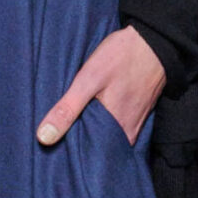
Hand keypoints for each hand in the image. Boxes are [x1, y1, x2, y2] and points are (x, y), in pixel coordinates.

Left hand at [36, 24, 165, 148]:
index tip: (55, 152)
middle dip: (80, 144)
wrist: (153, 41)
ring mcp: (135, 123)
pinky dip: (103, 122)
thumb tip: (44, 137)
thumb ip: (68, 109)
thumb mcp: (89, 79)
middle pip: (99, 147)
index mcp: (115, 130)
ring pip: (107, 137)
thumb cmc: (121, 57)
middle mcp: (128, 133)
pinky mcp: (138, 113)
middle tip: (57, 139)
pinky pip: (116, 126)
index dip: (72, 155)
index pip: (90, 156)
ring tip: (72, 126)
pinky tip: (90, 113)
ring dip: (91, 132)